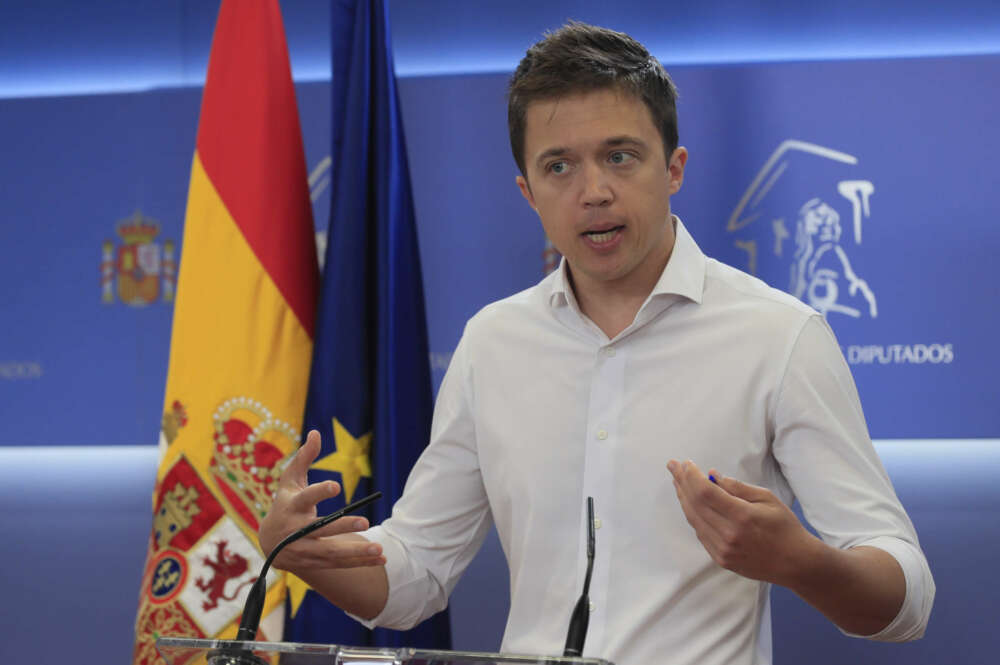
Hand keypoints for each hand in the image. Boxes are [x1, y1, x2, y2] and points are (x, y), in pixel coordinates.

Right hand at [258, 430, 385, 572]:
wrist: (269, 542)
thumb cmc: (285, 502)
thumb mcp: (290, 479)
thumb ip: (304, 458)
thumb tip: (316, 432)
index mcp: (291, 506)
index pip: (305, 498)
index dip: (319, 492)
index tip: (335, 485)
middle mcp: (296, 530)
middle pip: (320, 530)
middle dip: (343, 527)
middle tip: (366, 522)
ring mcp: (304, 550)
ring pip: (331, 553)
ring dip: (356, 552)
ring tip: (379, 550)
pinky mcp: (313, 563)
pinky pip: (338, 564)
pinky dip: (359, 562)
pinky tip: (381, 559)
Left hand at [666, 459, 820, 586]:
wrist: (795, 563)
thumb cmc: (784, 526)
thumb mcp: (767, 498)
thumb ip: (737, 487)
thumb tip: (712, 475)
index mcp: (742, 516)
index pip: (705, 492)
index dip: (691, 476)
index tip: (686, 464)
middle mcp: (728, 534)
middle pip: (694, 504)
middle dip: (681, 482)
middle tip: (673, 467)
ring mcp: (723, 550)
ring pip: (693, 519)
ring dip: (683, 498)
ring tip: (678, 482)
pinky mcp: (721, 559)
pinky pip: (700, 533)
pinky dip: (693, 515)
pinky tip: (690, 503)